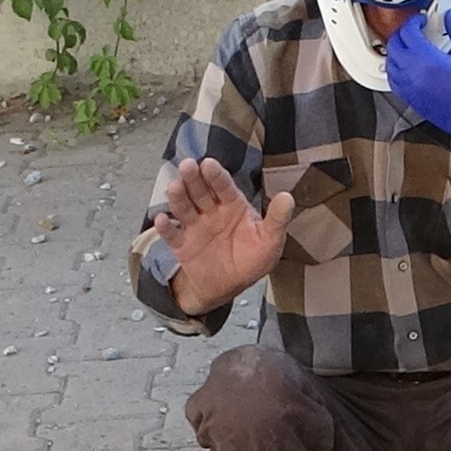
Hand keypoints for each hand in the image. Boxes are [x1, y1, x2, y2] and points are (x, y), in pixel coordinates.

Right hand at [153, 156, 292, 315]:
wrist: (228, 285)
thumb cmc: (251, 259)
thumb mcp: (270, 241)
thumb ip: (277, 220)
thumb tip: (288, 197)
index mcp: (233, 205)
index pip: (224, 187)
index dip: (216, 176)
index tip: (209, 164)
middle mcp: (211, 211)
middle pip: (200, 192)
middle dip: (193, 179)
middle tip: (187, 165)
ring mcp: (194, 226)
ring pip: (184, 208)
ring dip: (178, 197)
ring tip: (174, 187)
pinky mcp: (182, 244)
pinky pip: (172, 235)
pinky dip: (164, 228)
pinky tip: (161, 220)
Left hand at [382, 12, 450, 145]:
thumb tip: (450, 18)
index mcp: (428, 60)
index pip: (408, 32)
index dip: (413, 21)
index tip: (421, 20)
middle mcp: (414, 74)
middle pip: (394, 46)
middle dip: (402, 34)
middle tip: (414, 30)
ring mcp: (411, 89)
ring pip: (390, 64)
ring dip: (396, 52)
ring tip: (408, 46)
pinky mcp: (412, 100)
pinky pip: (394, 82)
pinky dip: (396, 70)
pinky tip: (406, 67)